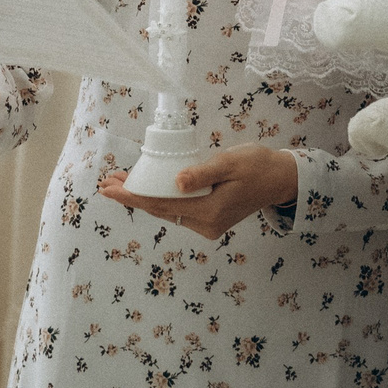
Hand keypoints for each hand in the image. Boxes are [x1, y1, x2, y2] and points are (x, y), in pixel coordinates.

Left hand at [100, 147, 299, 240]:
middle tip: (107, 183)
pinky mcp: (210, 219)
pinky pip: (178, 209)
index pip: (161, 205)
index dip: (132, 197)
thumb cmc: (257, 165)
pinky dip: (159, 198)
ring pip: (167, 211)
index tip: (109, 189)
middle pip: (159, 210)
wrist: (280, 178)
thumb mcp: (229, 162)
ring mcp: (208, 224)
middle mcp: (206, 224)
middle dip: (132, 197)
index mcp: (210, 212)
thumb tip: (175, 182)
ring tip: (121, 183)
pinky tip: (147, 186)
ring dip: (144, 197)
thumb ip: (202, 173)